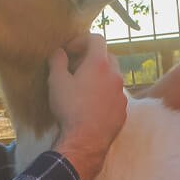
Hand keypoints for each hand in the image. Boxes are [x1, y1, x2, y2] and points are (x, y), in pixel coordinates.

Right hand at [49, 33, 127, 179]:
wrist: (85, 141)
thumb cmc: (70, 108)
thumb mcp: (56, 82)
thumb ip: (58, 61)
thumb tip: (60, 52)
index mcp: (99, 64)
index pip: (96, 39)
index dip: (82, 40)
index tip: (70, 50)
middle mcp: (115, 75)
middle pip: (107, 56)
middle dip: (92, 58)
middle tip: (77, 67)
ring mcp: (121, 94)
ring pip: (113, 77)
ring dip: (100, 76)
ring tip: (84, 88)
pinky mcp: (123, 110)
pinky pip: (115, 95)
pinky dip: (105, 94)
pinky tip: (92, 105)